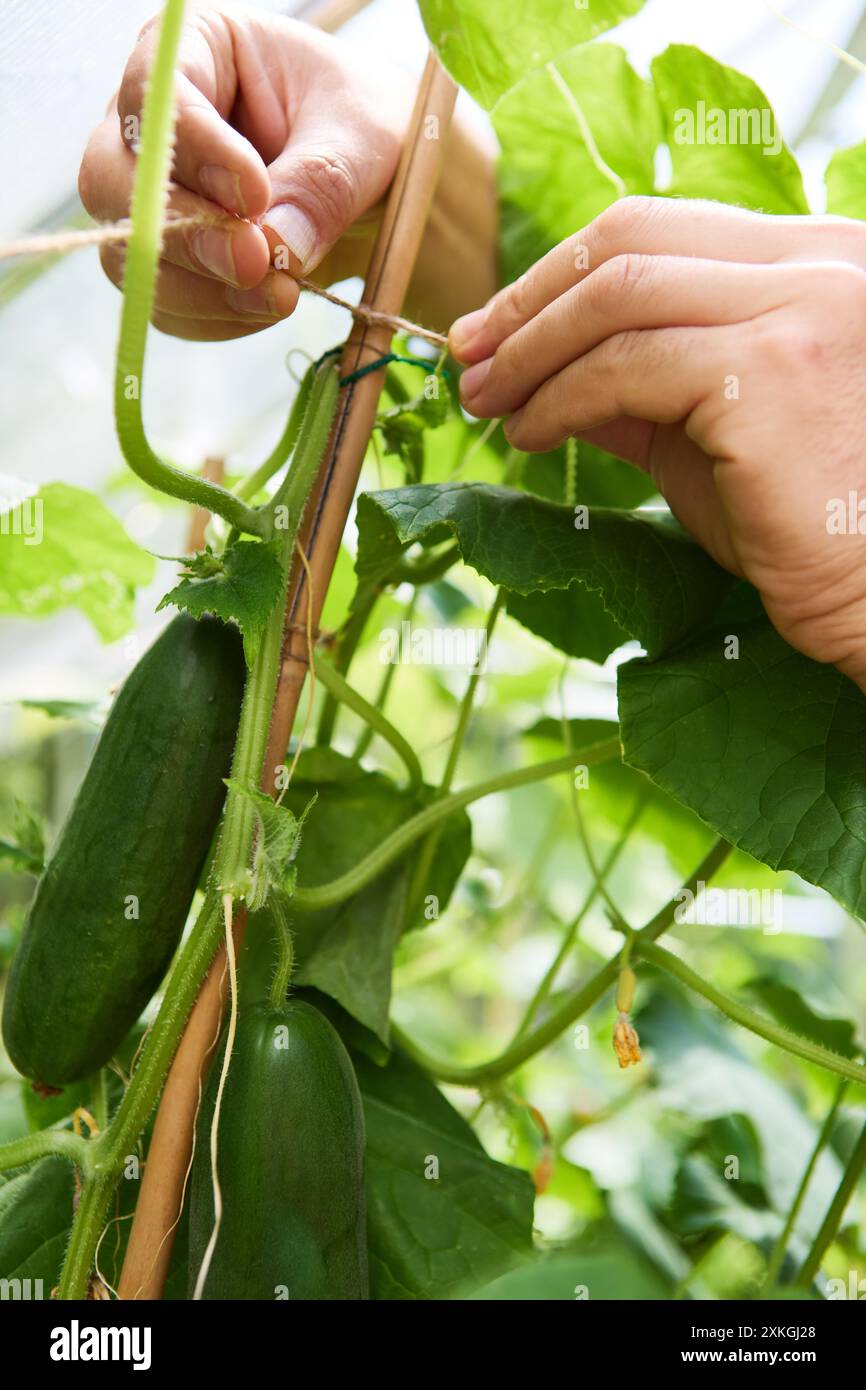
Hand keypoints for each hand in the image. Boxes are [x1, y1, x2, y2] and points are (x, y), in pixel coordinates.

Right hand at [78, 3, 413, 339]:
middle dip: (185, 233)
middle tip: (258, 262)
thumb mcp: (360, 139)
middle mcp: (150, 124)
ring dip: (204, 289)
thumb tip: (275, 244)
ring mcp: (148, 199)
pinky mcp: (166, 262)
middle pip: (114, 181)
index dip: (197, 151)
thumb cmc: (364, 129)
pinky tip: (267, 307)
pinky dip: (216, 316)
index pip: (156, 96)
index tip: (257, 194)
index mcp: (193, 50)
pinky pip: (165, 303)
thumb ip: (318, 184)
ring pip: (130, 255)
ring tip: (281, 295)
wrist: (377, 183)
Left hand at [450, 196, 865, 688]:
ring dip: (530, 350)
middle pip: (630, 239)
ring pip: (617, 296)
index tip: (499, 323)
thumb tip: (541, 374)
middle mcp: (818, 263)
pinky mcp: (770, 372)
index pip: (662, 228)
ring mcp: (799, 309)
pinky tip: (531, 433)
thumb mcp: (713, 432)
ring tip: (485, 399)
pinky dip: (559, 398)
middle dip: (530, 297)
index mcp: (814, 259)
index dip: (563, 271)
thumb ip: (641, 387)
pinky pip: (625, 368)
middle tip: (469, 353)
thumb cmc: (806, 525)